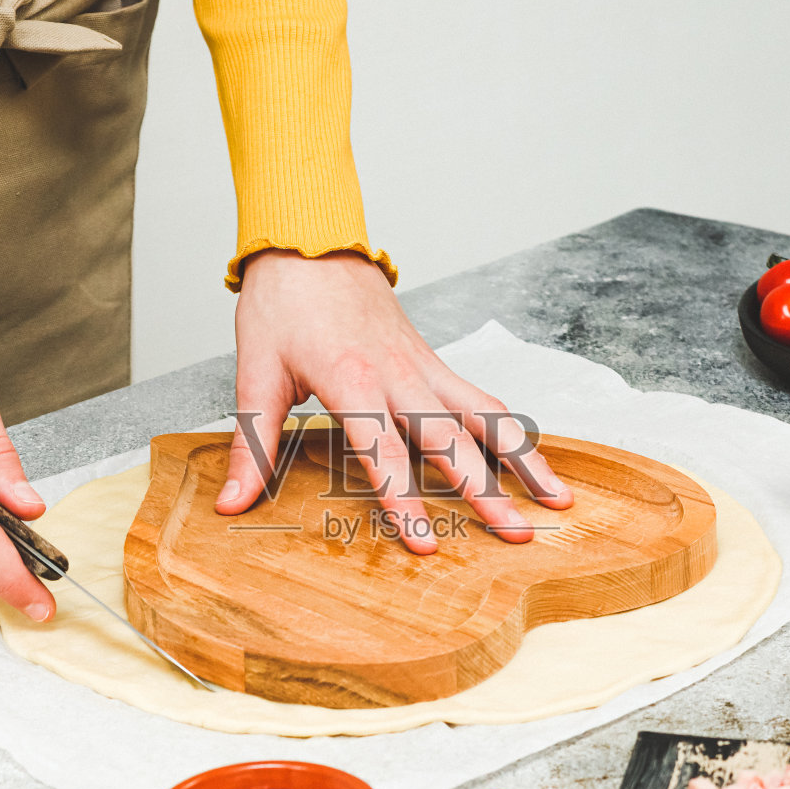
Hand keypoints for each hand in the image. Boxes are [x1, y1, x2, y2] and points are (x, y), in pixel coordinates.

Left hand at [221, 249, 571, 552]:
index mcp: (351, 379)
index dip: (404, 500)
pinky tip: (538, 461)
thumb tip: (232, 504)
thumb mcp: (256, 373)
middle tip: (516, 535)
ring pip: (487, 416)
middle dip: (487, 492)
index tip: (425, 544)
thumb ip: (252, 445)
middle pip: (452, 440)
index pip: (382, 451)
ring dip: (525, 460)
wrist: (312, 244)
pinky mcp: (436, 363)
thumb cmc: (283, 304)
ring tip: (557, 501)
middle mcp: (399, 375)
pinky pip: (484, 398)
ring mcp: (425, 367)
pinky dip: (515, 431)